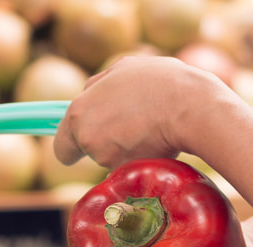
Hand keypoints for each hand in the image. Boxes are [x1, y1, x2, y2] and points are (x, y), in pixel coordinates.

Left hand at [53, 55, 229, 167]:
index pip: (61, 145)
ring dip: (124, 149)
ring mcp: (106, 157)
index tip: (78, 147)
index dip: (72, 145)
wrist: (191, 107)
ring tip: (149, 127)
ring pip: (112, 159)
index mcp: (78, 112)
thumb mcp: (124, 69)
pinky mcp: (128, 170)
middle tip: (126, 129)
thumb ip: (99, 84)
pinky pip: (130, 168)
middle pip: (89, 151)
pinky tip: (157, 142)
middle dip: (102, 144)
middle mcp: (87, 138)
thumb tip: (88, 92)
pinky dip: (140, 159)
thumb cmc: (160, 83)